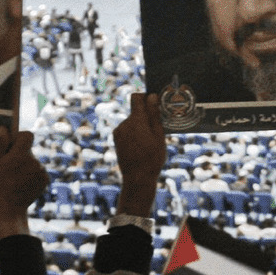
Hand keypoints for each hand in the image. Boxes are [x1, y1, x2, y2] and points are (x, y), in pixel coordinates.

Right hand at [0, 126, 45, 234]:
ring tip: (13, 178)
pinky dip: (31, 174)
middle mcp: (35, 161)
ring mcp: (41, 171)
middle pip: (28, 149)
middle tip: (7, 167)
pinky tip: (21, 183)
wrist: (9, 210)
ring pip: (32, 160)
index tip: (9, 147)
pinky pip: (38, 170)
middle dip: (19, 154)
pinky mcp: (45, 180)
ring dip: (24, 165)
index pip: (28, 135)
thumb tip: (3, 129)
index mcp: (21, 155)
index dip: (18, 138)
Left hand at [113, 92, 166, 216]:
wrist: (137, 178)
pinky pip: (127, 130)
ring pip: (132, 121)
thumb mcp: (158, 135)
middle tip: (158, 128)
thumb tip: (151, 96)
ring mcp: (118, 132)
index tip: (155, 105)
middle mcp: (124, 123)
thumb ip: (154, 114)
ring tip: (150, 141)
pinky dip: (134, 133)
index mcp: (135, 120)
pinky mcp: (116, 139)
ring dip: (140, 126)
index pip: (136, 97)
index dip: (145, 98)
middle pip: (135, 111)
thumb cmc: (152, 157)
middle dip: (146, 115)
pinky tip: (142, 146)